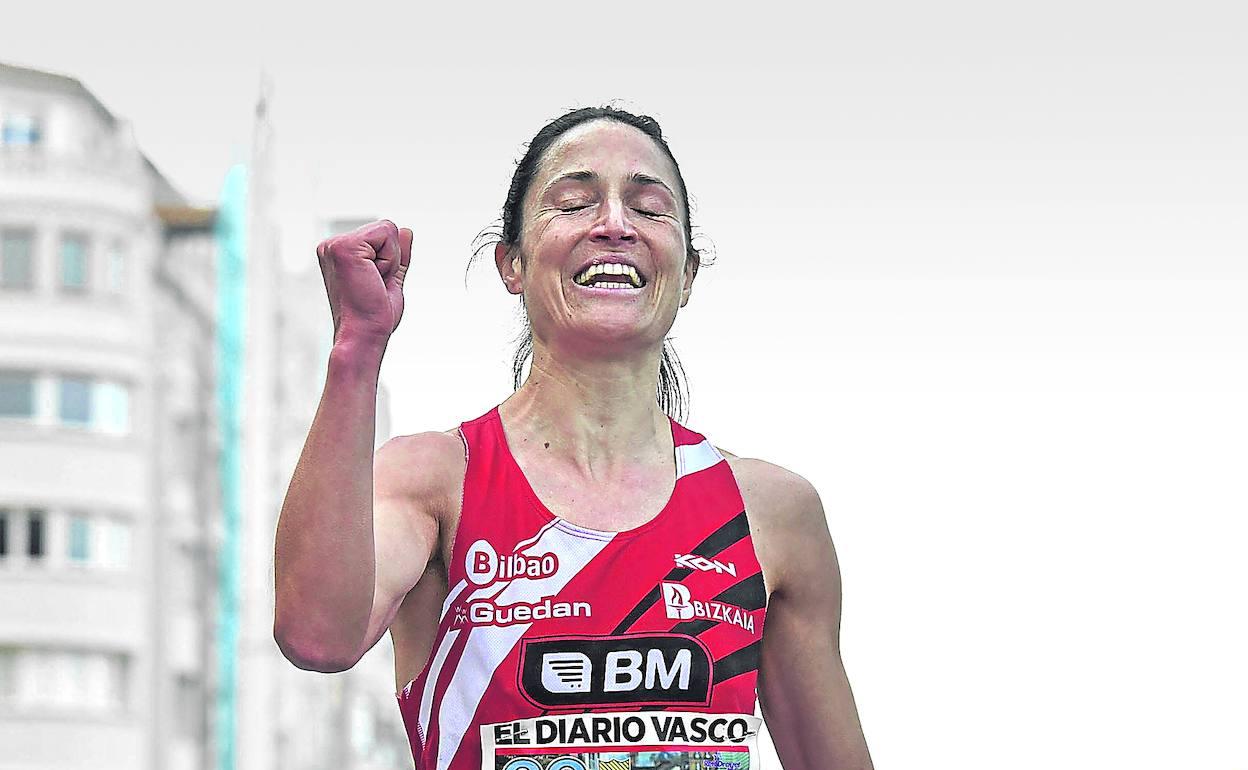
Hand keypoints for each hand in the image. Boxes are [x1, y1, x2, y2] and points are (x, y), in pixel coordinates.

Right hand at [315, 219, 412, 345]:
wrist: (363, 334)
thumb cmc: (373, 315)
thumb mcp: (390, 279)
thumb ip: (397, 255)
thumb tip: (406, 231)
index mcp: (338, 252)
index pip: (381, 235)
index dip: (389, 260)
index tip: (374, 284)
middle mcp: (331, 245)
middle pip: (386, 229)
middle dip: (391, 258)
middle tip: (374, 285)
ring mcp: (334, 245)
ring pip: (387, 229)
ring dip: (390, 260)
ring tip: (372, 282)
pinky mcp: (344, 247)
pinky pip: (386, 233)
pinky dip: (389, 259)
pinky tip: (372, 278)